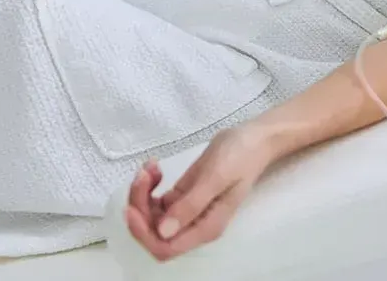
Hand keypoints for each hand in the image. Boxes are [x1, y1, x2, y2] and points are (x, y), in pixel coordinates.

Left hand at [124, 125, 275, 261]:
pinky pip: (156, 201)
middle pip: (153, 232)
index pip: (165, 247)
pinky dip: (149, 185)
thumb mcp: (216, 178)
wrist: (253, 139)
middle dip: (140, 207)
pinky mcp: (182, 197)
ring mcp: (186, 212)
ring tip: (150, 167)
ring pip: (151, 216)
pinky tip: (155, 166)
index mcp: (204, 228)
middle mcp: (193, 225)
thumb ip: (191, 206)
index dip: (144, 233)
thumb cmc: (240, 157)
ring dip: (142, 194)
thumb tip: (162, 232)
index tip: (133, 207)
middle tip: (143, 174)